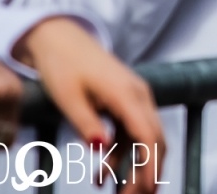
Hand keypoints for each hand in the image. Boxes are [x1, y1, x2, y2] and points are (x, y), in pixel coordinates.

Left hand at [14, 18, 164, 192]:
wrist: (60, 38)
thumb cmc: (62, 65)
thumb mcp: (69, 97)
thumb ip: (86, 124)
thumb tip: (101, 150)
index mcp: (127, 94)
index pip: (148, 136)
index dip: (150, 167)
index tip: (144, 191)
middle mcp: (139, 95)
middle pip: (155, 139)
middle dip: (149, 173)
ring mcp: (135, 96)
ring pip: (145, 138)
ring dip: (134, 167)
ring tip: (117, 193)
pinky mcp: (126, 100)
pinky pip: (131, 131)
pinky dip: (122, 153)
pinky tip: (103, 173)